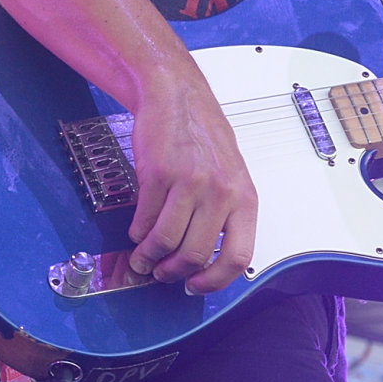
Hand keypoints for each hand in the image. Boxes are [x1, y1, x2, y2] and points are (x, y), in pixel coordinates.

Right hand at [124, 66, 257, 293]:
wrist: (176, 95)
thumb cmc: (204, 136)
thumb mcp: (231, 175)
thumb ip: (225, 214)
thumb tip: (206, 261)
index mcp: (244, 196)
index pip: (238, 256)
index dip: (215, 280)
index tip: (196, 286)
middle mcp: (221, 191)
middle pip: (196, 255)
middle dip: (173, 272)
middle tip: (162, 272)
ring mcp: (190, 182)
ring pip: (166, 242)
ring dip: (149, 257)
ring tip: (144, 257)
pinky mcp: (159, 174)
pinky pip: (145, 220)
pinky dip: (138, 233)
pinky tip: (138, 230)